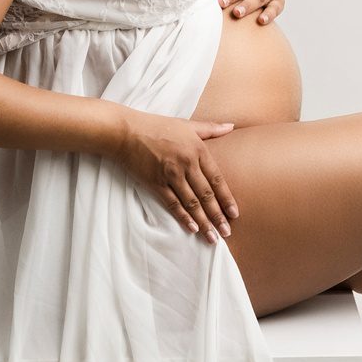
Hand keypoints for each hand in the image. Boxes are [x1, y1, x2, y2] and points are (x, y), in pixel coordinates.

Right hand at [113, 112, 239, 238]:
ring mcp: (171, 175)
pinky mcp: (156, 183)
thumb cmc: (157, 126)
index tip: (234, 214)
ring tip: (212, 237)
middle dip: (218, 216)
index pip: (217, 179)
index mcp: (197, 150)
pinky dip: (183, 217)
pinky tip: (192, 228)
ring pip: (191, 203)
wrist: (126, 132)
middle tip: (227, 232)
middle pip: (206, 195)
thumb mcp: (187, 124)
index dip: (226, 198)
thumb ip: (211, 128)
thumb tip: (232, 126)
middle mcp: (187, 164)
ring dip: (204, 222)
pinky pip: (173, 204)